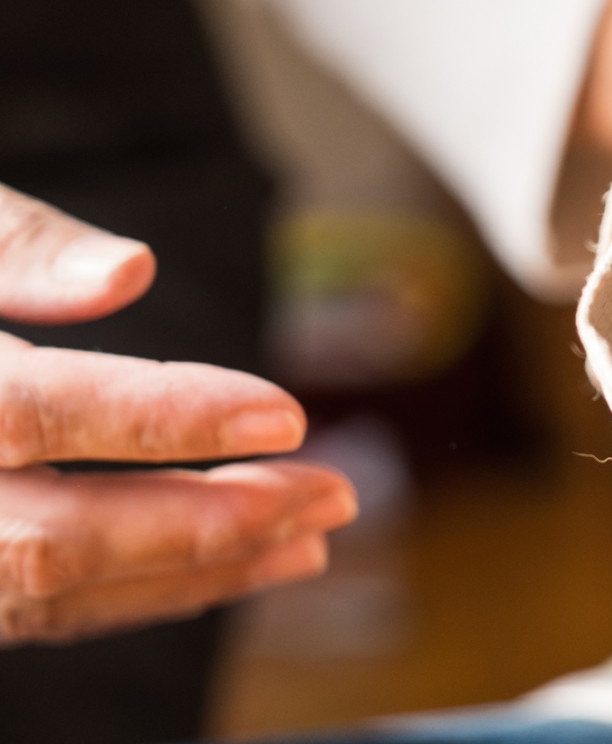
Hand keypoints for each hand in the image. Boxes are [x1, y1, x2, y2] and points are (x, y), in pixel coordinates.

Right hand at [0, 184, 356, 644]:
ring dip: (189, 575)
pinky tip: (231, 563)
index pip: (35, 413)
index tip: (286, 415)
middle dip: (203, 524)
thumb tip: (130, 272)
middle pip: (50, 537)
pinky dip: (134, 593)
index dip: (164, 419)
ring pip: (43, 595)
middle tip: (332, 495)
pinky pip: (26, 612)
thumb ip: (13, 247)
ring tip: (310, 539)